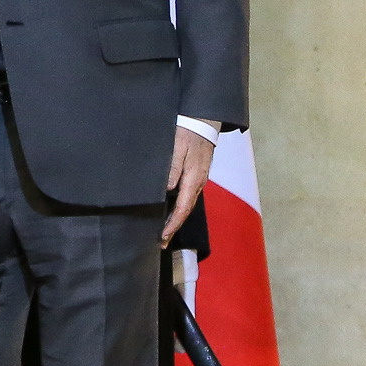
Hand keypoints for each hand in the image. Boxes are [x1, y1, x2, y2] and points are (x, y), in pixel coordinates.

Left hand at [163, 128, 213, 246]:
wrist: (203, 122)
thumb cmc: (188, 133)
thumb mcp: (177, 147)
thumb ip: (172, 168)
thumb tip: (167, 189)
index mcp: (193, 179)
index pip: (182, 208)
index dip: (173, 224)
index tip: (163, 237)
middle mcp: (197, 183)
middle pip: (185, 211)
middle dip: (174, 228)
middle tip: (162, 243)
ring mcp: (198, 180)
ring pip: (186, 205)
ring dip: (176, 220)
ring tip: (164, 232)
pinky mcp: (196, 176)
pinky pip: (186, 197)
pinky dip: (178, 208)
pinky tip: (170, 212)